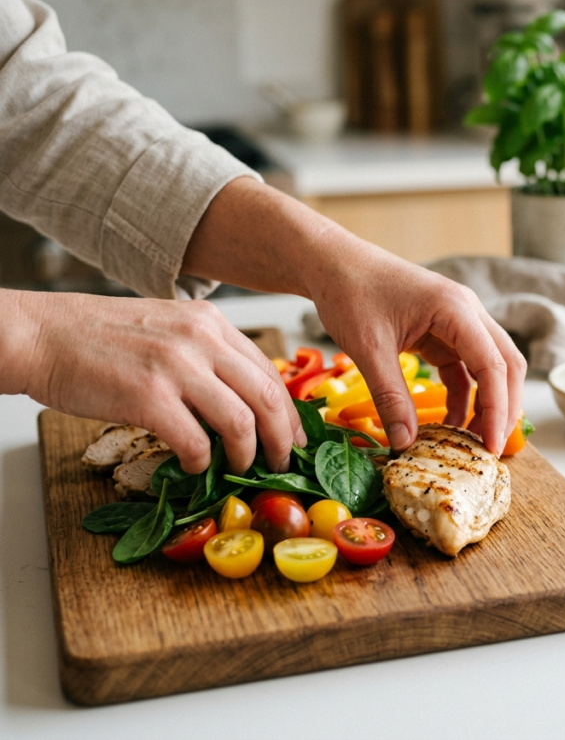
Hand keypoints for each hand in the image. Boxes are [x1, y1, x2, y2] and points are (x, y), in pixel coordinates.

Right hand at [2, 290, 303, 473]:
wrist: (41, 334)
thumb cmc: (98, 338)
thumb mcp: (168, 330)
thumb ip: (207, 356)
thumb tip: (241, 400)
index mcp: (210, 323)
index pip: (268, 371)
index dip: (288, 411)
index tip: (295, 436)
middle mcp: (200, 339)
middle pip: (267, 397)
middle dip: (282, 437)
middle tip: (281, 462)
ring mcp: (176, 366)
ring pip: (240, 421)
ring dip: (247, 454)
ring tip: (240, 469)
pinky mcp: (149, 396)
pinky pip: (195, 440)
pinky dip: (201, 460)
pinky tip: (193, 465)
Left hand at [306, 237, 526, 454]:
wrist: (332, 263)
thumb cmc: (350, 293)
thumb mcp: (368, 348)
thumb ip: (390, 397)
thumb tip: (406, 442)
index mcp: (455, 309)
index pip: (493, 365)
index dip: (498, 408)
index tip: (490, 445)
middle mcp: (466, 312)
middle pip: (505, 365)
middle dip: (504, 408)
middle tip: (491, 448)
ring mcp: (457, 321)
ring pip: (489, 367)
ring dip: (486, 403)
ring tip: (471, 441)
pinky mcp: (443, 331)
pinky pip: (464, 368)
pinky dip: (462, 396)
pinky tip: (448, 422)